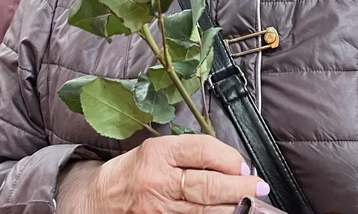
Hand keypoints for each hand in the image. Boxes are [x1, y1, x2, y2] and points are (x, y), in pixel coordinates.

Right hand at [61, 135, 265, 213]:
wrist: (98, 199)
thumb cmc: (132, 172)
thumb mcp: (156, 149)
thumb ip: (190, 154)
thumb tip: (231, 163)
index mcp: (158, 152)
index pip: (202, 150)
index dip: (230, 158)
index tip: (245, 165)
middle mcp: (158, 180)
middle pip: (208, 184)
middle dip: (240, 187)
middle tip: (259, 186)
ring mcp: (158, 208)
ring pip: (205, 209)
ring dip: (233, 207)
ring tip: (251, 203)